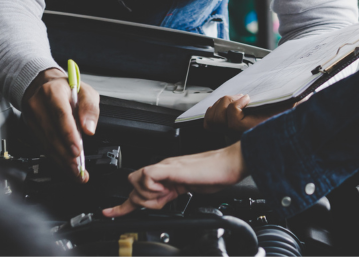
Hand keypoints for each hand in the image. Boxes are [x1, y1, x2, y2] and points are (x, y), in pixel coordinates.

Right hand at [21, 68, 98, 181]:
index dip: (69, 135)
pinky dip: (56, 157)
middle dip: (66, 155)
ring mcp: (32, 117)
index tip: (78, 150)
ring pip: (46, 143)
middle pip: (52, 134)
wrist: (42, 83)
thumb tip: (90, 129)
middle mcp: (38, 105)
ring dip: (61, 160)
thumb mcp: (85, 90)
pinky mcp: (32, 127)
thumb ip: (90, 108)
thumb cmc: (66, 88)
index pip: (61, 115)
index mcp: (53, 92)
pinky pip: (44, 145)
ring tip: (75, 172)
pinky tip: (65, 165)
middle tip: (79, 169)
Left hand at [103, 141, 247, 216]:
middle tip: (163, 200)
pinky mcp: (170, 168)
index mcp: (167, 173)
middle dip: (142, 201)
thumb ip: (174, 192)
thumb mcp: (189, 189)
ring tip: (170, 193)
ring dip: (150, 196)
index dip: (123, 204)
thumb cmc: (216, 174)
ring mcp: (166, 167)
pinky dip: (153, 187)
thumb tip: (163, 199)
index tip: (110, 213)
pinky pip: (148, 177)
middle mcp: (164, 168)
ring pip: (138, 182)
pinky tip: (168, 189)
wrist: (229, 163)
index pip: (138, 188)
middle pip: (133, 186)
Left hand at [204, 94, 292, 137]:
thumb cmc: (286, 117)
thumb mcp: (294, 110)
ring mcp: (231, 132)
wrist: (282, 128)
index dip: (235, 107)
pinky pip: (210, 121)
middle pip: (219, 118)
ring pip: (213, 119)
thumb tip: (308, 99)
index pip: (234, 122)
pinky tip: (229, 105)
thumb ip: (300, 106)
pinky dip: (215, 109)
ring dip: (221, 104)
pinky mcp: (225, 128)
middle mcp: (241, 133)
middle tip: (241, 98)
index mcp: (255, 128)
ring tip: (235, 100)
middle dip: (227, 102)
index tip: (247, 98)